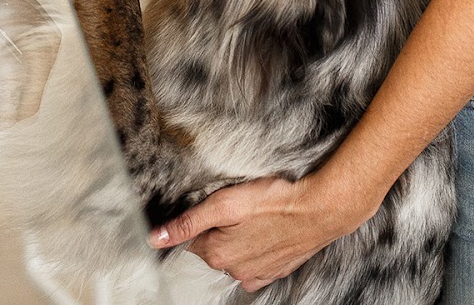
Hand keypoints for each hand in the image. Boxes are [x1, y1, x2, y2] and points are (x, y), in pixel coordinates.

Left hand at [148, 174, 370, 292]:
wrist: (319, 210)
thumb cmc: (274, 201)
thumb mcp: (224, 204)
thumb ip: (187, 222)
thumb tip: (154, 239)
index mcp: (217, 254)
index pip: (190, 238)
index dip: (197, 218)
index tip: (212, 205)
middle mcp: (234, 270)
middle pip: (211, 246)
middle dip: (216, 228)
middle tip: (236, 208)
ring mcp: (256, 273)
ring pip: (233, 254)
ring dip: (236, 238)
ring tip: (253, 217)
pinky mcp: (274, 271)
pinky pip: (253, 263)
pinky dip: (255, 249)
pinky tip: (265, 232)